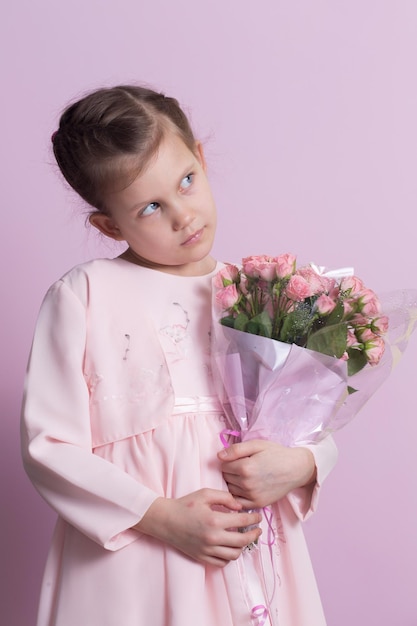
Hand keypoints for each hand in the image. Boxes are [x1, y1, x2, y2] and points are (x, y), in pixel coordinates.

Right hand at [134, 488, 261, 567]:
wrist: (165, 520)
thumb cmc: (185, 505)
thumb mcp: (205, 494)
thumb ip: (225, 497)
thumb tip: (240, 507)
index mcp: (214, 520)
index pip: (242, 522)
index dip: (254, 519)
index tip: (258, 517)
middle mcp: (212, 537)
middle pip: (242, 541)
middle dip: (254, 535)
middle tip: (257, 530)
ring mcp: (207, 550)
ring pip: (234, 554)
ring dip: (242, 546)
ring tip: (243, 538)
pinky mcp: (202, 557)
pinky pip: (222, 562)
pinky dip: (229, 556)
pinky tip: (230, 546)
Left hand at [218, 439, 316, 508]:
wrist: (296, 469)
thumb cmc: (276, 454)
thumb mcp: (257, 445)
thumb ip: (236, 449)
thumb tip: (219, 456)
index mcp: (245, 467)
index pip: (223, 465)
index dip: (228, 460)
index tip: (237, 458)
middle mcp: (247, 484)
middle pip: (226, 478)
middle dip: (230, 471)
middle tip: (243, 466)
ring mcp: (252, 496)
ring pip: (230, 490)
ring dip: (234, 483)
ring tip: (246, 476)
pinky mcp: (258, 504)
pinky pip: (238, 502)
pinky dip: (238, 495)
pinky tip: (246, 488)